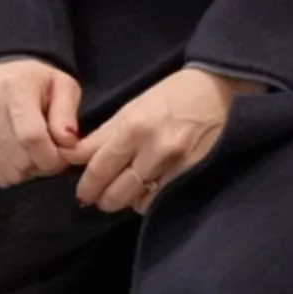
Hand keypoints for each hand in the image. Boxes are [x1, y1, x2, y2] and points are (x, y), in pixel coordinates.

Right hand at [0, 60, 81, 186]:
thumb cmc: (37, 82)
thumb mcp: (62, 86)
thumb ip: (67, 114)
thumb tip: (68, 144)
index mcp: (13, 87)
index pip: (32, 137)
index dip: (52, 157)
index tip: (63, 157)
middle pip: (21, 160)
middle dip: (43, 165)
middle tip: (50, 153)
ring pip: (9, 173)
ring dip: (28, 171)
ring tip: (34, 152)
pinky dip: (12, 173)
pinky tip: (18, 155)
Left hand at [70, 68, 264, 215]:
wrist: (219, 91)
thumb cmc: (171, 96)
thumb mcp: (132, 108)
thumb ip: (102, 136)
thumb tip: (72, 157)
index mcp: (134, 127)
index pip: (98, 168)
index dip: (86, 186)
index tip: (82, 192)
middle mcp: (154, 148)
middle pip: (116, 193)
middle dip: (103, 198)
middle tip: (100, 196)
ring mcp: (177, 164)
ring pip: (138, 202)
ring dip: (128, 200)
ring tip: (127, 189)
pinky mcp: (194, 174)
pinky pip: (161, 199)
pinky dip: (150, 199)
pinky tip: (149, 187)